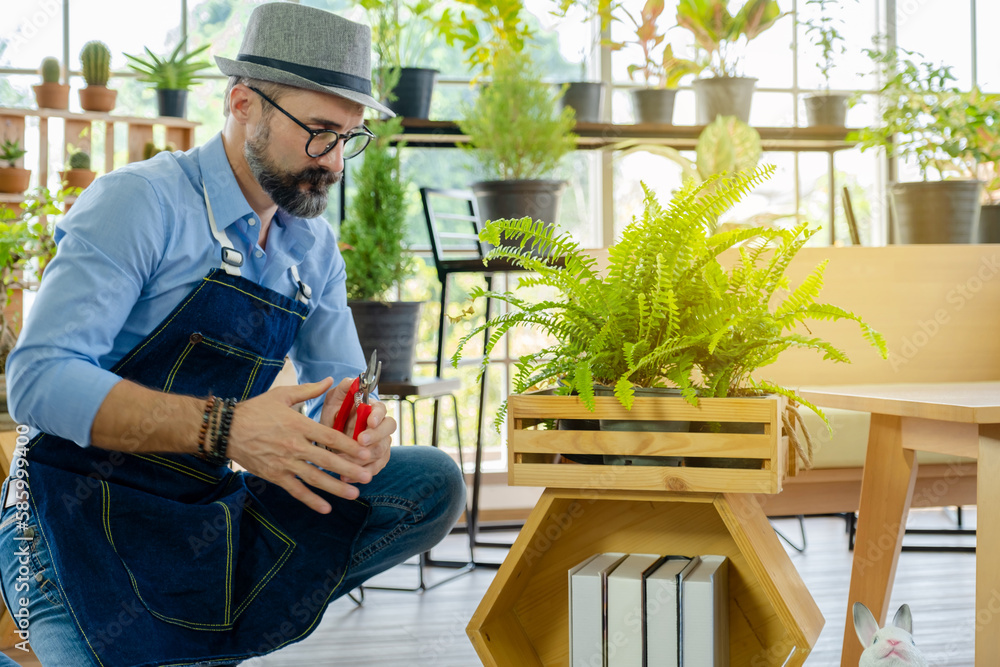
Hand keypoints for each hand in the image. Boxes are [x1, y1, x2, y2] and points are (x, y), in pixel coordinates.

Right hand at [227, 378, 373, 513]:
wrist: (226, 429)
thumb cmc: (256, 410)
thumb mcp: (283, 394)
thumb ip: (309, 390)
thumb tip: (331, 380)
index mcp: (299, 424)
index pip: (330, 436)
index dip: (349, 446)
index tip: (365, 452)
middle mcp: (294, 445)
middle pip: (327, 460)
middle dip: (350, 469)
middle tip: (369, 476)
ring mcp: (284, 462)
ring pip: (315, 478)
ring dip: (336, 488)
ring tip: (354, 494)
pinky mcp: (274, 475)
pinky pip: (296, 490)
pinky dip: (311, 500)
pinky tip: (326, 508)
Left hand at [320, 377, 395, 482]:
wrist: (328, 436)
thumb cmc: (334, 414)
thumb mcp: (334, 399)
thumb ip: (344, 388)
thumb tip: (353, 380)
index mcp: (372, 409)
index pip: (382, 410)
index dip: (377, 416)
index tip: (369, 421)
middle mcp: (380, 426)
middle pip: (388, 430)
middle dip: (375, 436)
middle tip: (360, 442)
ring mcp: (381, 443)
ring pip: (382, 451)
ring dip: (365, 457)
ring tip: (345, 462)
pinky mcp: (377, 460)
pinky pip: (376, 468)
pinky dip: (363, 473)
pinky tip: (347, 476)